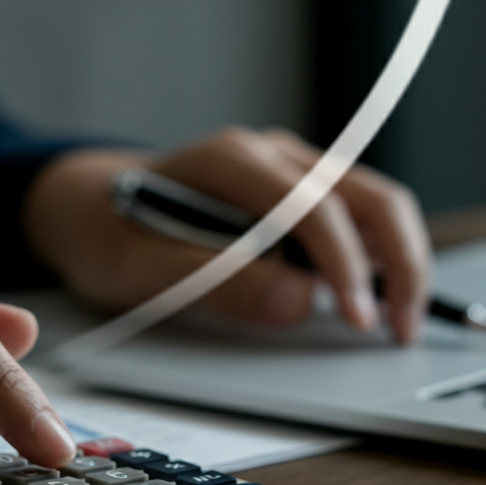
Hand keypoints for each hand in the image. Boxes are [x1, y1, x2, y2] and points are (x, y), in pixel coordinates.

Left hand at [24, 126, 430, 340]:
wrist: (86, 205)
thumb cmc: (107, 232)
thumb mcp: (142, 266)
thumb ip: (217, 282)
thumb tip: (300, 302)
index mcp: (233, 160)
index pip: (313, 207)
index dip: (345, 265)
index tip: (358, 320)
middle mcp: (272, 154)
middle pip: (368, 196)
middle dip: (399, 262)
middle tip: (399, 330)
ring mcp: (288, 170)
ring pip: (373, 202)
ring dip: (399, 259)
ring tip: (397, 321)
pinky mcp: (293, 195)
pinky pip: (354, 217)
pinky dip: (378, 256)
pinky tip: (375, 298)